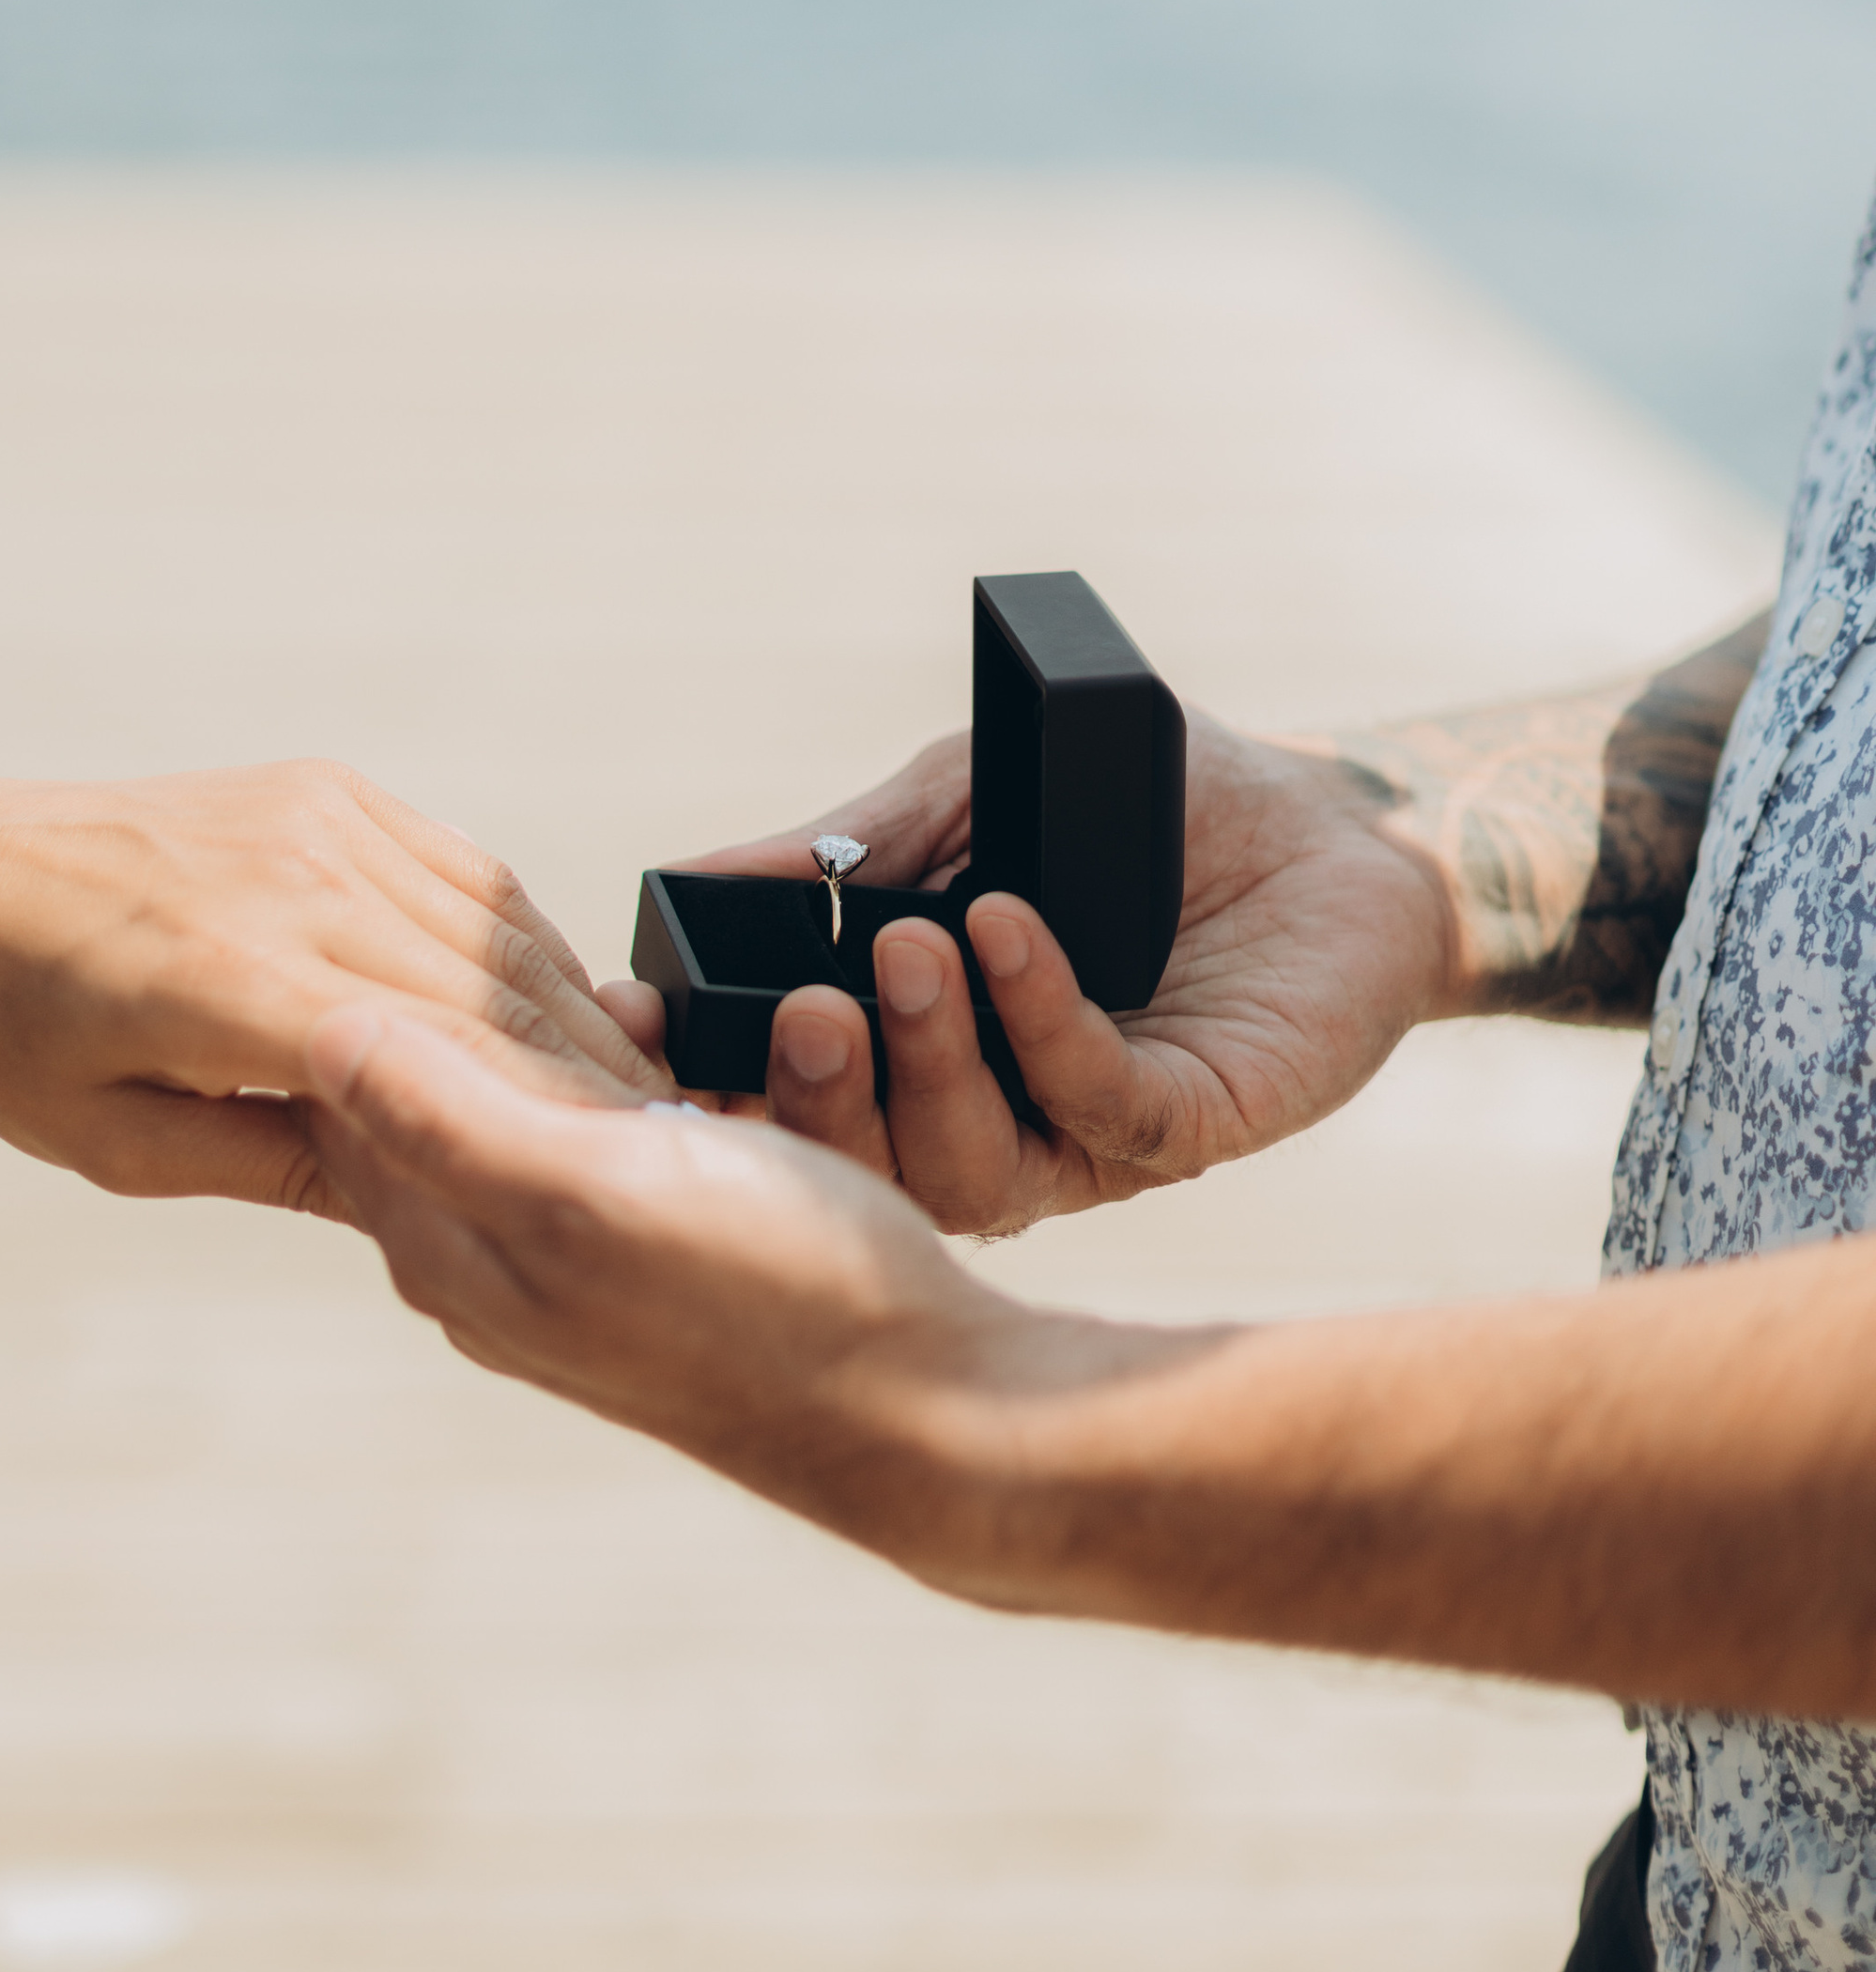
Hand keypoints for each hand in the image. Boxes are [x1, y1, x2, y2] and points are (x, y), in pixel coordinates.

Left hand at [0, 758, 666, 1217]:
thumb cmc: (21, 1042)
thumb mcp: (121, 1144)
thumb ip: (273, 1166)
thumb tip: (420, 1200)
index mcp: (225, 981)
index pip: (431, 1062)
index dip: (538, 1123)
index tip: (619, 1183)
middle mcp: (286, 879)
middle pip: (483, 992)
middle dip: (584, 1073)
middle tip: (676, 1150)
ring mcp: (313, 818)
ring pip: (489, 924)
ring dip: (569, 1004)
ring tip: (639, 1088)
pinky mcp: (328, 788)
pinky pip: (456, 870)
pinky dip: (517, 938)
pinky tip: (559, 1002)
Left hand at [305, 1002, 1119, 1599]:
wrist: (927, 1408)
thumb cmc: (770, 1293)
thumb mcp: (595, 1191)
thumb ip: (448, 1117)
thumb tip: (315, 1033)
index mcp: (444, 1248)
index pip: (342, 1091)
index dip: (376, 983)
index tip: (426, 907)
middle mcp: (484, 1269)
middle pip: (430, 1091)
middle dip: (477, 1002)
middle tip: (544, 943)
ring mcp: (566, 1270)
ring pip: (522, 1104)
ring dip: (568, 1033)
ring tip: (640, 1005)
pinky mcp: (647, 1257)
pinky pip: (601, 1134)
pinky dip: (627, 1075)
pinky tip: (675, 1047)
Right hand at [616, 717, 1451, 1234]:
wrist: (1330, 822)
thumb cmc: (1140, 809)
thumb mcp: (966, 802)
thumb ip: (847, 852)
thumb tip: (697, 880)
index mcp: (918, 1056)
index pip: (793, 1105)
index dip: (711, 1086)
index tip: (641, 1025)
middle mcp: (989, 1117)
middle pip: (867, 1168)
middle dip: (821, 1098)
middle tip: (809, 1009)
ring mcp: (1084, 1137)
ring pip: (969, 1169)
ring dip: (928, 1063)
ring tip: (915, 951)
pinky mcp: (1189, 1127)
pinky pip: (1094, 1108)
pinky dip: (1040, 1021)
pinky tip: (1014, 931)